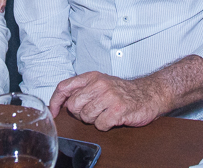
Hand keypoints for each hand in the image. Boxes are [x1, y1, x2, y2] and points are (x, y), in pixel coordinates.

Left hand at [48, 72, 163, 130]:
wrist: (149, 94)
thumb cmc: (123, 91)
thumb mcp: (101, 83)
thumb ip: (82, 88)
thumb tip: (61, 101)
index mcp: (92, 77)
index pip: (64, 86)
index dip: (55, 101)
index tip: (53, 112)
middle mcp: (100, 84)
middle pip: (73, 105)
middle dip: (80, 113)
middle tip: (93, 111)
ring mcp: (109, 96)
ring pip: (86, 116)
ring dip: (94, 120)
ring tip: (105, 113)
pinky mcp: (118, 110)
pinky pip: (100, 125)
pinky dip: (105, 125)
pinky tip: (113, 118)